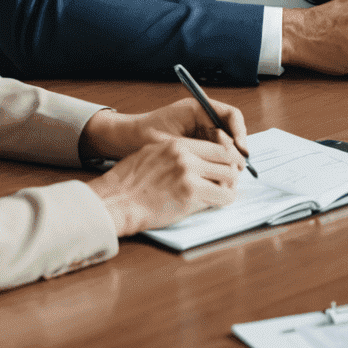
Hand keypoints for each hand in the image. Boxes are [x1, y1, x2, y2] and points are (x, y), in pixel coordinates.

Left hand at [81, 98, 248, 160]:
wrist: (122, 140)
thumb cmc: (140, 136)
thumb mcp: (170, 143)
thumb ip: (197, 146)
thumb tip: (226, 153)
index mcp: (196, 108)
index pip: (230, 115)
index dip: (240, 133)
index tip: (241, 151)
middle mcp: (202, 115)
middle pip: (231, 130)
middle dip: (237, 149)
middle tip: (239, 168)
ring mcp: (199, 128)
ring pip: (225, 143)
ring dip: (229, 158)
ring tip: (230, 176)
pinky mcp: (196, 141)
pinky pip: (214, 150)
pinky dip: (218, 163)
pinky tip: (218, 177)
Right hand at [86, 136, 244, 236]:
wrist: (116, 202)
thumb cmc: (128, 183)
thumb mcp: (151, 154)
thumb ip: (176, 154)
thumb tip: (196, 159)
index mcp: (178, 145)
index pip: (218, 146)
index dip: (227, 157)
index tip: (226, 166)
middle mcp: (187, 157)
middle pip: (229, 159)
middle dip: (232, 171)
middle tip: (228, 182)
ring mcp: (189, 175)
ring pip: (230, 177)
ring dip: (229, 186)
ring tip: (222, 193)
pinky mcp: (190, 195)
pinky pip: (222, 196)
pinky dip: (223, 200)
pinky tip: (216, 203)